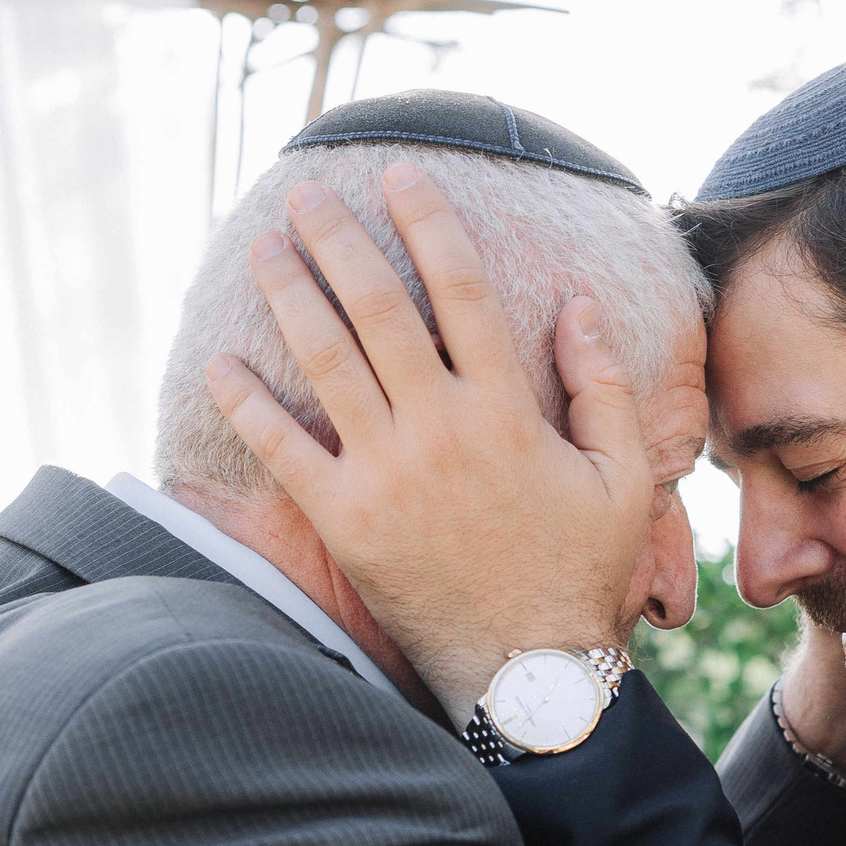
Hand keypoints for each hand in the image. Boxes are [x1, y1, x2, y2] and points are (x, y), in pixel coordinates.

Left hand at [205, 164, 651, 718]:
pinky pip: (285, 450)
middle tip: (306, 194)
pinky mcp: (346, 522)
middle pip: (379, 308)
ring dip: (291, 295)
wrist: (529, 671)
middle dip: (338, 240)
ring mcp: (387, 475)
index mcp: (507, 410)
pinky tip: (221, 359)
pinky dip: (248, 403)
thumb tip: (576, 305)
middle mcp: (441, 429)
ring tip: (264, 247)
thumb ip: (604, 386)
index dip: (429, 222)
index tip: (401, 174)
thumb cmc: (581, 572)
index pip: (463, 290)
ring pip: (326, 362)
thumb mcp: (624, 477)